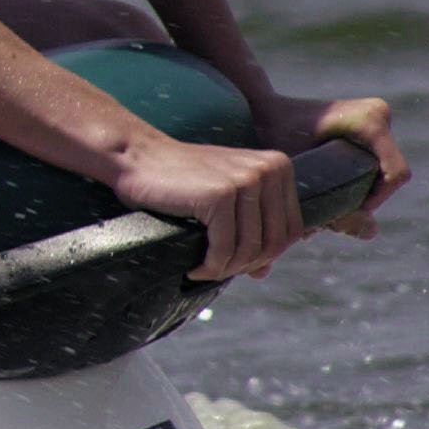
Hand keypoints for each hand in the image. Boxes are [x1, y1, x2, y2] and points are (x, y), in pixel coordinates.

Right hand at [112, 135, 303, 281]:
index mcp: (278, 166)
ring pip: (251, 250)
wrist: (137, 157)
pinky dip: (210, 267)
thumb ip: (251, 230)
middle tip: (217, 269)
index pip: (291, 231)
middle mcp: (269, 170)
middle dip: (246, 265)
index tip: (237, 261)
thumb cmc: (180, 179)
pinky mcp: (220, 195)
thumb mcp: (226, 198)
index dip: (267, 255)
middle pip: (275, 243)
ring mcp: (245, 180)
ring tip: (204, 269)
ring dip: (226, 269)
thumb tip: (264, 271)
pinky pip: (224, 249)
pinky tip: (195, 268)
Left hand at [247, 91, 407, 238]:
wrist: (263, 111)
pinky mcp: (367, 126)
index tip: (343, 212)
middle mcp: (378, 116)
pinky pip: (371, 162)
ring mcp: (375, 118)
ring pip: (378, 172)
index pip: (395, 175)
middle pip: (386, 177)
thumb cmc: (275, 137)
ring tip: (321, 203)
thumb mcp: (302, 174)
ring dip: (354, 193)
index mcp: (369, 122)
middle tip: (327, 212)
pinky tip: (323, 192)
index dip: (376, 201)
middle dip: (361, 200)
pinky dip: (351, 180)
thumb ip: (335, 205)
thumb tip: (371, 233)